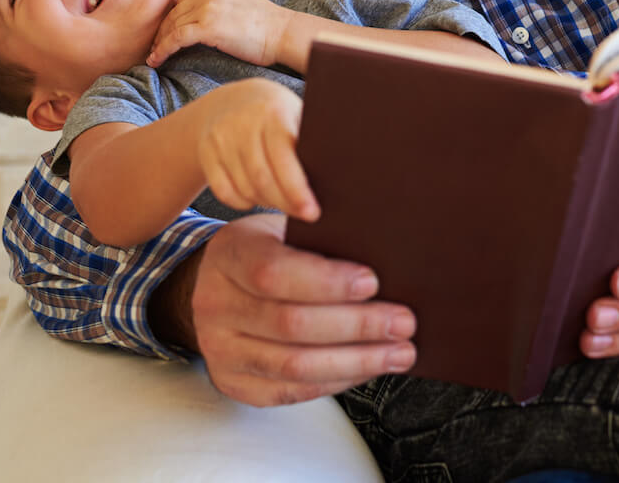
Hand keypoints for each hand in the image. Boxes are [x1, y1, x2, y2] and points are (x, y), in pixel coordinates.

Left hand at [147, 0, 290, 68]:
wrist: (283, 33)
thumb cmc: (265, 25)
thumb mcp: (236, 2)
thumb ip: (214, 3)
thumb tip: (193, 20)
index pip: (182, 0)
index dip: (170, 19)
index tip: (163, 34)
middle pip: (174, 12)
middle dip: (162, 31)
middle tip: (153, 48)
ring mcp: (207, 6)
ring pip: (172, 25)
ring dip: (159, 42)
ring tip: (152, 57)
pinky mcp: (208, 25)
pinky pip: (176, 38)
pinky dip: (163, 50)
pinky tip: (156, 60)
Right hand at [186, 213, 418, 405]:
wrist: (218, 286)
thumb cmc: (268, 250)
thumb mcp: (283, 227)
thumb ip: (319, 236)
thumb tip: (385, 252)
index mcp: (229, 254)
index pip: (273, 272)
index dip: (326, 281)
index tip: (373, 281)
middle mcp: (215, 304)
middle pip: (290, 324)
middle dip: (357, 325)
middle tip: (404, 322)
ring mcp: (220, 349)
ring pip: (294, 365)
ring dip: (357, 361)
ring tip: (400, 352)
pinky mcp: (235, 383)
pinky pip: (293, 390)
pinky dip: (338, 381)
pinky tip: (369, 367)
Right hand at [197, 78, 316, 221]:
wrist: (232, 100)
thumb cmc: (278, 113)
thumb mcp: (296, 113)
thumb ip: (311, 138)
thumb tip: (341, 172)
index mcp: (273, 111)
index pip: (283, 156)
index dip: (297, 189)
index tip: (312, 212)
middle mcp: (242, 122)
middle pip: (263, 178)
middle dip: (286, 202)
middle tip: (305, 215)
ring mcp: (220, 138)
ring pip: (245, 187)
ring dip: (267, 202)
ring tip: (285, 203)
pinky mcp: (206, 152)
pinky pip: (224, 191)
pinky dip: (243, 203)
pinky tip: (257, 199)